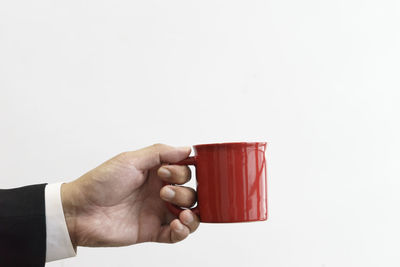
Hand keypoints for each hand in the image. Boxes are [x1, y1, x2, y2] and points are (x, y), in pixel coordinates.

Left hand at [60, 144, 198, 247]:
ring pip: (189, 214)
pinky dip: (183, 231)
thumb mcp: (130, 160)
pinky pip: (177, 235)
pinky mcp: (153, 231)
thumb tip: (186, 148)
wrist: (80, 211)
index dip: (183, 172)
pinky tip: (177, 225)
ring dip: (192, 213)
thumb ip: (160, 153)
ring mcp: (157, 212)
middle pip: (190, 193)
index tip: (167, 173)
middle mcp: (159, 192)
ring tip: (181, 213)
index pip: (185, 172)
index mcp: (156, 174)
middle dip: (183, 193)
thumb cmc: (100, 183)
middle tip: (164, 192)